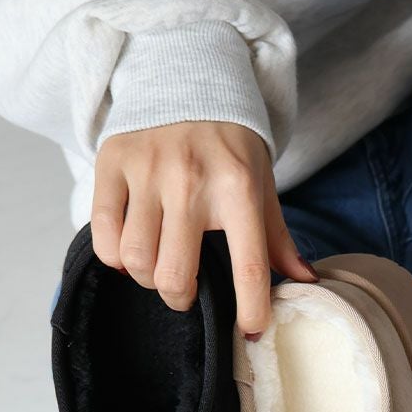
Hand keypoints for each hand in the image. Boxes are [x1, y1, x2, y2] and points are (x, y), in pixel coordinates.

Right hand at [91, 121, 316, 335]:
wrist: (189, 79)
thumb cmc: (231, 147)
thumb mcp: (263, 187)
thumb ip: (279, 238)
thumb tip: (308, 282)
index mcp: (239, 189)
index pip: (249, 267)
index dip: (251, 310)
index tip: (251, 331)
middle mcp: (192, 180)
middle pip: (176, 275)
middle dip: (181, 298)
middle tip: (187, 293)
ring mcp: (148, 171)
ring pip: (135, 260)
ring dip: (147, 278)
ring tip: (159, 268)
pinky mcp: (112, 163)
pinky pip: (103, 235)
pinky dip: (114, 258)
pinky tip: (130, 252)